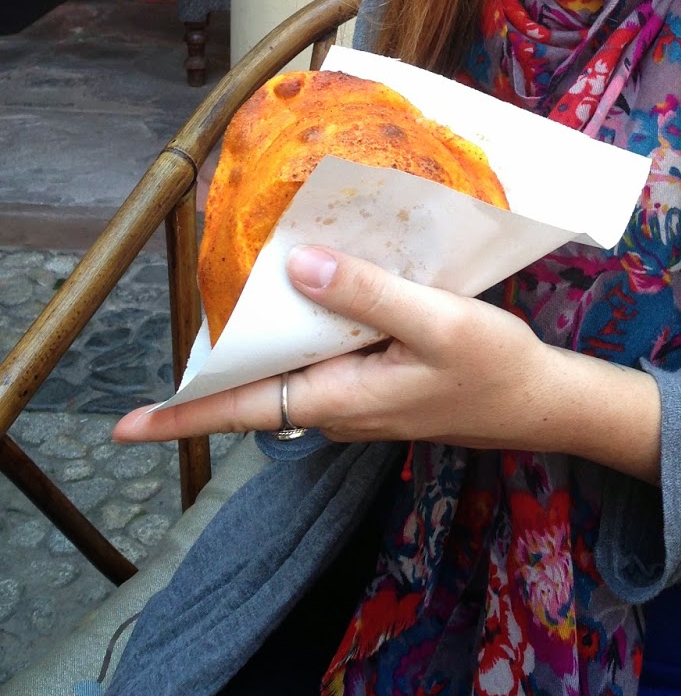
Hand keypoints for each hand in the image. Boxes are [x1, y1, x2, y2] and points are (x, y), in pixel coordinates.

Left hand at [113, 247, 662, 479]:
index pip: (241, 411)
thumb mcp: (432, 322)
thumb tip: (298, 268)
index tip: (124, 427)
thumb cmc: (492, 366)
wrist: (541, 401)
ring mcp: (356, 401)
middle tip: (192, 307)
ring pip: (291, 368)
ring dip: (266, 337)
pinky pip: (323, 359)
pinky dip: (309, 328)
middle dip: (219, 359)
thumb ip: (365, 295)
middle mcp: (335, 407)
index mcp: (337, 399)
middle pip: (258, 384)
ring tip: (246, 286)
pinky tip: (318, 289)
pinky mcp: (377, 387)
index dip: (181, 416)